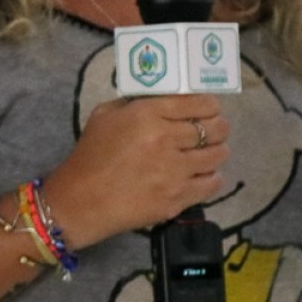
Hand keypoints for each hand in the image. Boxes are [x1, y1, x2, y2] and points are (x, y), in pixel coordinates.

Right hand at [47, 94, 229, 248]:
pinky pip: (213, 183)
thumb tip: (162, 101)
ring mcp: (175, 171)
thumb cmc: (90, 155)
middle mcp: (166, 139)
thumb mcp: (104, 116)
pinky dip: (213, 177)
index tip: (209, 110)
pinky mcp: (179, 197)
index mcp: (147, 114)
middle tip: (214, 131)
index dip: (210, 106)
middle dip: (219, 128)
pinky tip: (203, 176)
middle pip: (214, 129)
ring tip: (210, 154)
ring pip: (218, 155)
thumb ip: (135, 104)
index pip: (198, 103)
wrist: (83, 200)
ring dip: (218, 152)